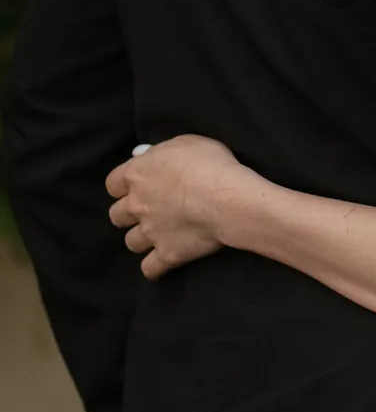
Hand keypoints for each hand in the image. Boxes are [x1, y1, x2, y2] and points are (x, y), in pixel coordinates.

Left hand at [105, 134, 252, 279]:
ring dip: (142, 239)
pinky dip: (155, 267)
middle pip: (117, 215)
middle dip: (129, 213)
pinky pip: (149, 269)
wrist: (226, 199)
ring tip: (160, 234)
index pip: (113, 183)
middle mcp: (136, 205)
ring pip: (131, 242)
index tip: (138, 185)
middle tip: (149, 209)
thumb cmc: (210, 164)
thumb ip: (162, 151)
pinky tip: (165, 260)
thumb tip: (146, 155)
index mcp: (137, 175)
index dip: (124, 185)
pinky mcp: (166, 255)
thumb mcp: (186, 142)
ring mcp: (150, 233)